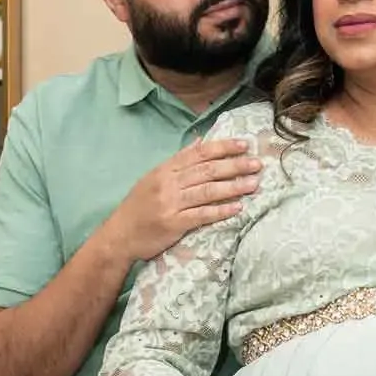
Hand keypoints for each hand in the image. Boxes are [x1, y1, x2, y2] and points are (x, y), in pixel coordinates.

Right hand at [108, 140, 260, 262]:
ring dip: (233, 187)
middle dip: (235, 165)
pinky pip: (201, 215)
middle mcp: (168, 183)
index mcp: (165, 169)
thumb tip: (200, 140)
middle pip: (207, 170)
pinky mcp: (173, 223)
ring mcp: (170, 203)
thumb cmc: (139, 207)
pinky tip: (238, 208)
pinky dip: (221, 211)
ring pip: (207, 190)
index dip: (223, 147)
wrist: (119, 235)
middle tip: (257, 164)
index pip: (199, 153)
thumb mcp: (154, 178)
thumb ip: (179, 160)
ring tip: (254, 184)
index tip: (244, 145)